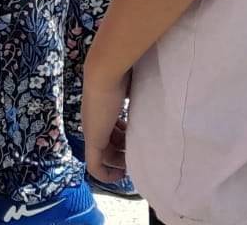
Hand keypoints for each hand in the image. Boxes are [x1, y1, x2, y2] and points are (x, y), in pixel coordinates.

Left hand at [81, 67, 131, 188]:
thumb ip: (138, 97)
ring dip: (119, 161)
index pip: (110, 128)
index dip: (124, 136)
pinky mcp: (93, 139)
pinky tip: (120, 175)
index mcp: (102, 108)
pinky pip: (94, 165)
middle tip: (139, 153)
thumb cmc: (122, 73)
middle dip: (123, 152)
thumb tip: (155, 97)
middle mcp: (94, 121)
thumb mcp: (133, 89)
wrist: (106, 70)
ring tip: (134, 162)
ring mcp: (92, 130)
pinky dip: (105, 174)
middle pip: (107, 143)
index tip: (138, 138)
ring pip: (104, 155)